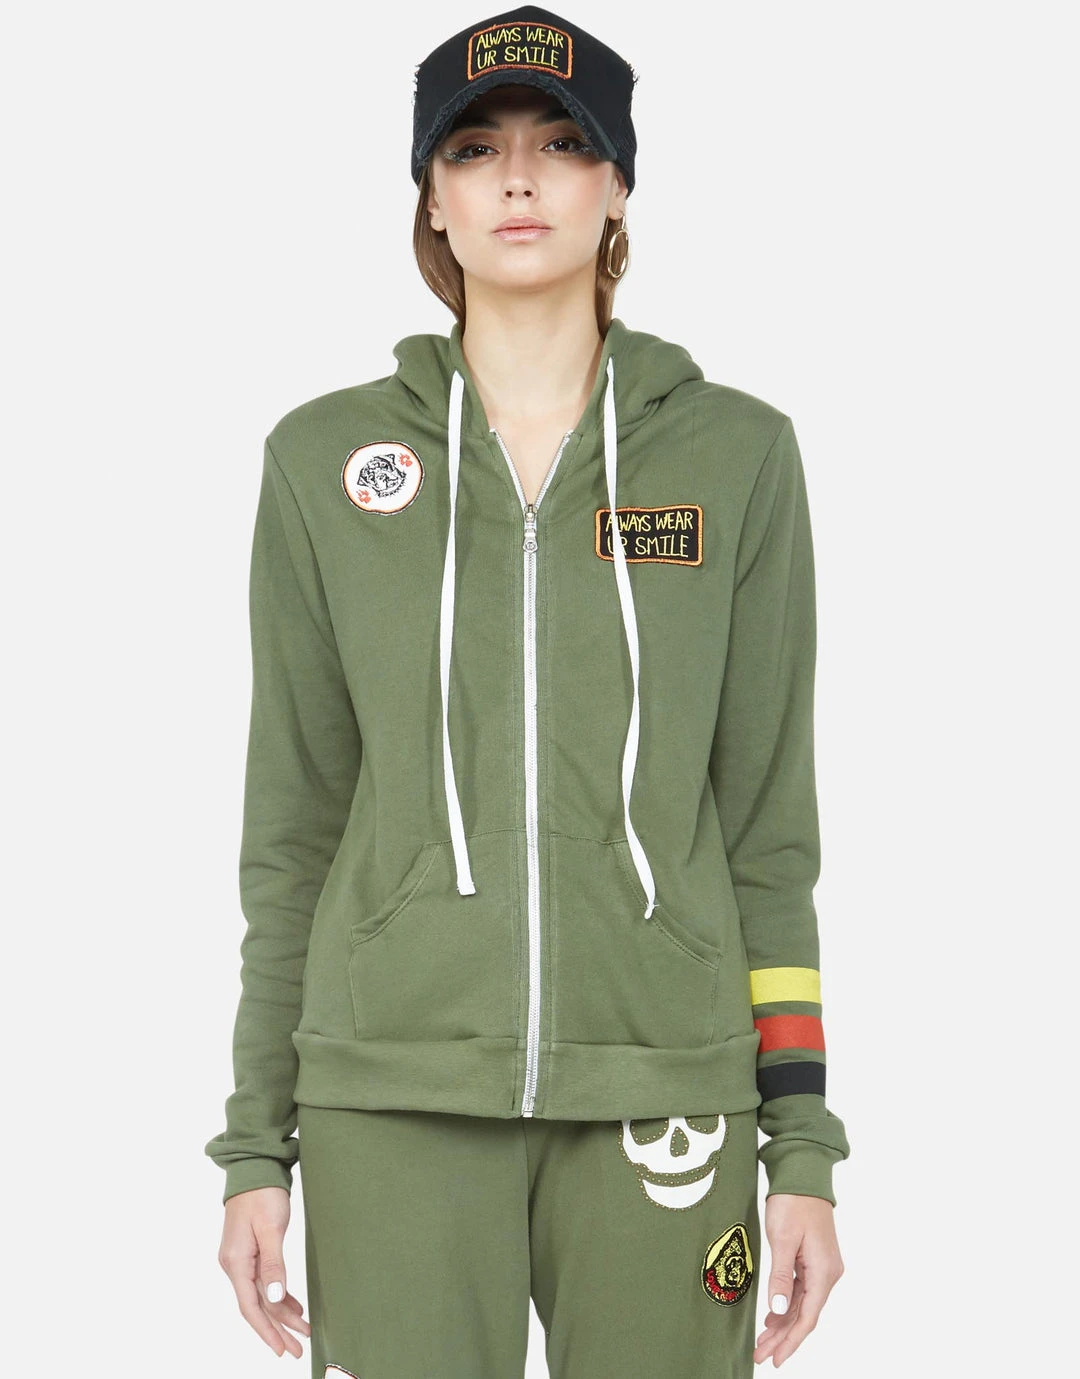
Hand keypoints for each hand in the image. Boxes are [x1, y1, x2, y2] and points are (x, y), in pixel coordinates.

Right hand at [217, 1185, 311, 1357]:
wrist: (254, 1168)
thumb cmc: (263, 1194)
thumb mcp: (271, 1228)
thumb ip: (273, 1264)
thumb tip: (275, 1298)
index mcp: (237, 1262)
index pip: (251, 1307)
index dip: (267, 1330)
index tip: (281, 1349)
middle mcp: (235, 1265)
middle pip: (258, 1305)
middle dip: (279, 1328)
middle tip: (299, 1349)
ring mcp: (241, 1259)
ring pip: (262, 1295)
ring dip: (282, 1313)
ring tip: (303, 1331)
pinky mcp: (249, 1252)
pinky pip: (264, 1281)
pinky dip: (279, 1295)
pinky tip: (293, 1306)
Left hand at [754, 1193, 843, 1366]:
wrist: (803, 1174)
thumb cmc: (793, 1202)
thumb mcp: (783, 1239)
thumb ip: (781, 1277)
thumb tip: (779, 1312)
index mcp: (823, 1272)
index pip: (807, 1317)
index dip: (791, 1341)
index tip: (775, 1359)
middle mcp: (827, 1274)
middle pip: (804, 1315)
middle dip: (783, 1338)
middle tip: (760, 1355)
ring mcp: (821, 1267)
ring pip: (801, 1305)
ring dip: (783, 1324)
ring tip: (762, 1342)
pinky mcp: (813, 1259)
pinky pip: (800, 1290)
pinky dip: (786, 1306)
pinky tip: (772, 1317)